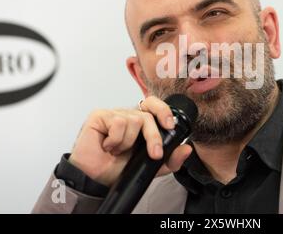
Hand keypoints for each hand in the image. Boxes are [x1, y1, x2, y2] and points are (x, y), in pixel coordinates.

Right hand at [68, 96, 192, 186]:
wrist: (95, 179)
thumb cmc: (118, 169)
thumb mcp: (151, 167)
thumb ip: (170, 159)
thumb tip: (187, 148)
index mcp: (140, 123)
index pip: (154, 105)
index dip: (164, 111)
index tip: (170, 126)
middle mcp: (128, 116)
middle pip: (148, 114)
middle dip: (154, 136)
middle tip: (153, 154)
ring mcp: (114, 114)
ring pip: (134, 120)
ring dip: (128, 143)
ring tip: (117, 151)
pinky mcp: (100, 116)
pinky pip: (118, 123)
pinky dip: (116, 140)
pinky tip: (108, 147)